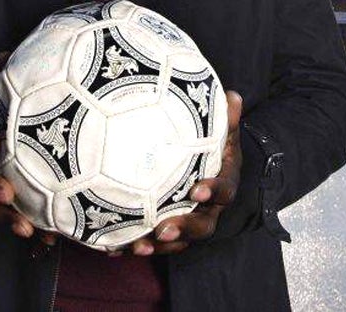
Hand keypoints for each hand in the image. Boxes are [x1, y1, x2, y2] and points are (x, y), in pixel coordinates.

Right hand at [0, 52, 58, 245]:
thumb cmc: (3, 118)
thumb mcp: (1, 98)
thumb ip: (3, 79)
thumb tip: (5, 53)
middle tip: (7, 192)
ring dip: (6, 218)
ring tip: (25, 229)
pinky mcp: (4, 207)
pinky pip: (13, 221)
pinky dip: (30, 231)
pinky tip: (49, 240)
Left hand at [124, 90, 243, 256]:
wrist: (213, 170)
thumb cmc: (215, 149)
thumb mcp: (223, 133)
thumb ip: (227, 118)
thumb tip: (233, 95)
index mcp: (223, 184)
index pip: (224, 191)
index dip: (213, 192)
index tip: (197, 190)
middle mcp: (210, 209)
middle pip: (201, 225)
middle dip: (183, 229)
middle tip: (163, 229)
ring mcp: (190, 221)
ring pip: (178, 240)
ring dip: (158, 245)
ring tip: (137, 245)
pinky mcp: (170, 229)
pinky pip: (154, 242)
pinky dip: (134, 245)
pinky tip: (112, 249)